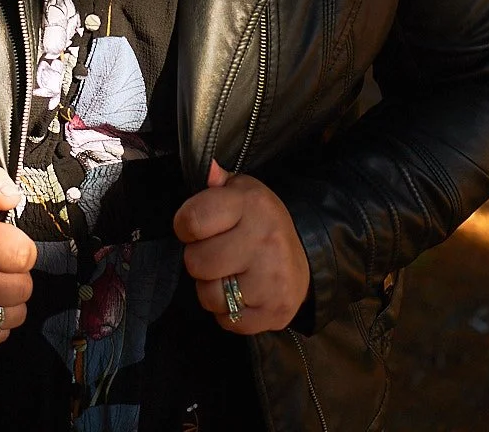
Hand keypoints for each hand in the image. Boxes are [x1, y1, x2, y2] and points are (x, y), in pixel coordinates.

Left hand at [173, 160, 310, 333]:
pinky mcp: (276, 312)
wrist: (303, 258)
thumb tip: (208, 168)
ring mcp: (272, 279)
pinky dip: (228, 312)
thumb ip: (217, 182)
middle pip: (196, 263)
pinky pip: (228, 321)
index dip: (185, 226)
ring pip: (210, 296)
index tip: (196, 227)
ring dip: (212, 289)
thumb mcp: (241, 192)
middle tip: (217, 253)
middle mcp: (264, 240)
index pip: (192, 220)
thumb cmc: (260, 221)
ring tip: (229, 274)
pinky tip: (242, 293)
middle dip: (200, 259)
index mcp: (252, 204)